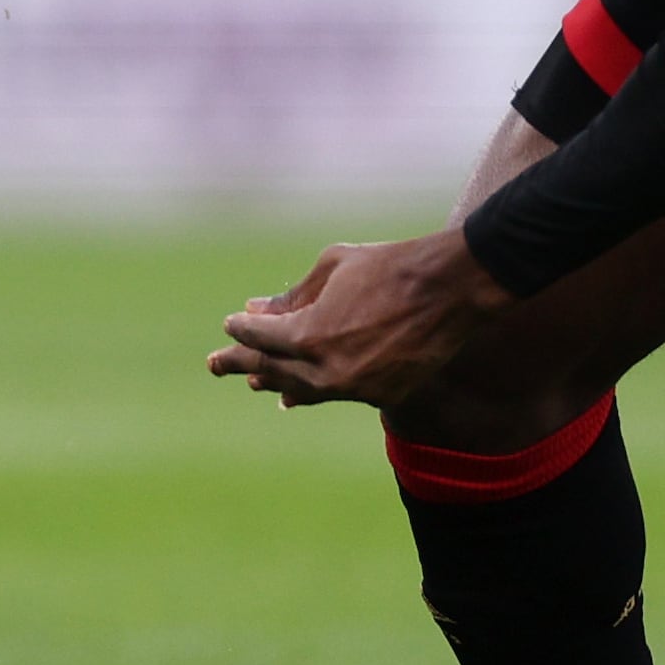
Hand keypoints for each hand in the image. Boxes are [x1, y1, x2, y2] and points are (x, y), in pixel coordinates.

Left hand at [208, 228, 502, 410]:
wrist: (449, 290)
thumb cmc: (386, 268)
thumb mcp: (332, 269)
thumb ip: (292, 296)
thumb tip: (256, 309)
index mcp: (310, 335)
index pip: (261, 338)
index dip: (242, 331)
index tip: (231, 324)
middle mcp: (327, 370)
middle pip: (272, 370)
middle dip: (241, 365)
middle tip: (214, 365)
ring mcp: (355, 388)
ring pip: (302, 389)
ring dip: (274, 382)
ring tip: (251, 381)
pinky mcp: (380, 396)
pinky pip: (334, 394)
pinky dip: (311, 391)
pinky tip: (292, 397)